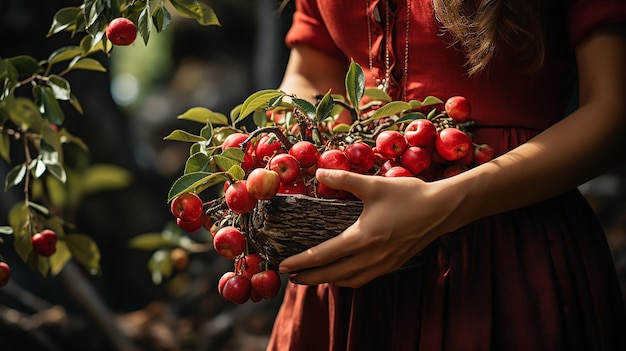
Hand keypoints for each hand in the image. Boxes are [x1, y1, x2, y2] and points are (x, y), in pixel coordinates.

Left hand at [278, 168, 463, 287]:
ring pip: (350, 280)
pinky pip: (364, 278)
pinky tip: (344, 274)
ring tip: (313, 277)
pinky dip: (348, 280)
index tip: (283, 266)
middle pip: (333, 275)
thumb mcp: (373, 184)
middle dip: (310, 277)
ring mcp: (384, 264)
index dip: (301, 262)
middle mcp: (371, 257)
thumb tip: (320, 171)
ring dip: (329, 281)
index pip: (323, 255)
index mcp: (362, 238)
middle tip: (291, 278)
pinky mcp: (394, 264)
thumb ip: (344, 178)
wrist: (443, 209)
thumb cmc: (409, 195)